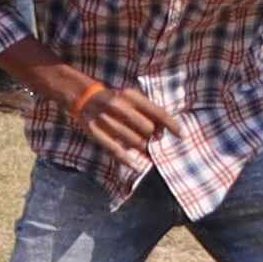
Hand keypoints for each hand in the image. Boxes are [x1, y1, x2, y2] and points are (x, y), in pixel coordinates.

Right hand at [24, 56, 176, 163]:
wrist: (81, 96)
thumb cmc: (114, 98)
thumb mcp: (131, 98)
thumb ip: (148, 111)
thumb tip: (164, 132)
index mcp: (130, 96)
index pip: (157, 112)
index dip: (172, 125)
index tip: (181, 135)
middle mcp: (119, 106)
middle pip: (148, 129)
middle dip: (152, 137)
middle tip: (152, 140)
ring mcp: (106, 120)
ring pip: (134, 141)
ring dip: (143, 148)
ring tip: (145, 150)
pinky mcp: (96, 132)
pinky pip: (116, 150)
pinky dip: (127, 160)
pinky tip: (136, 166)